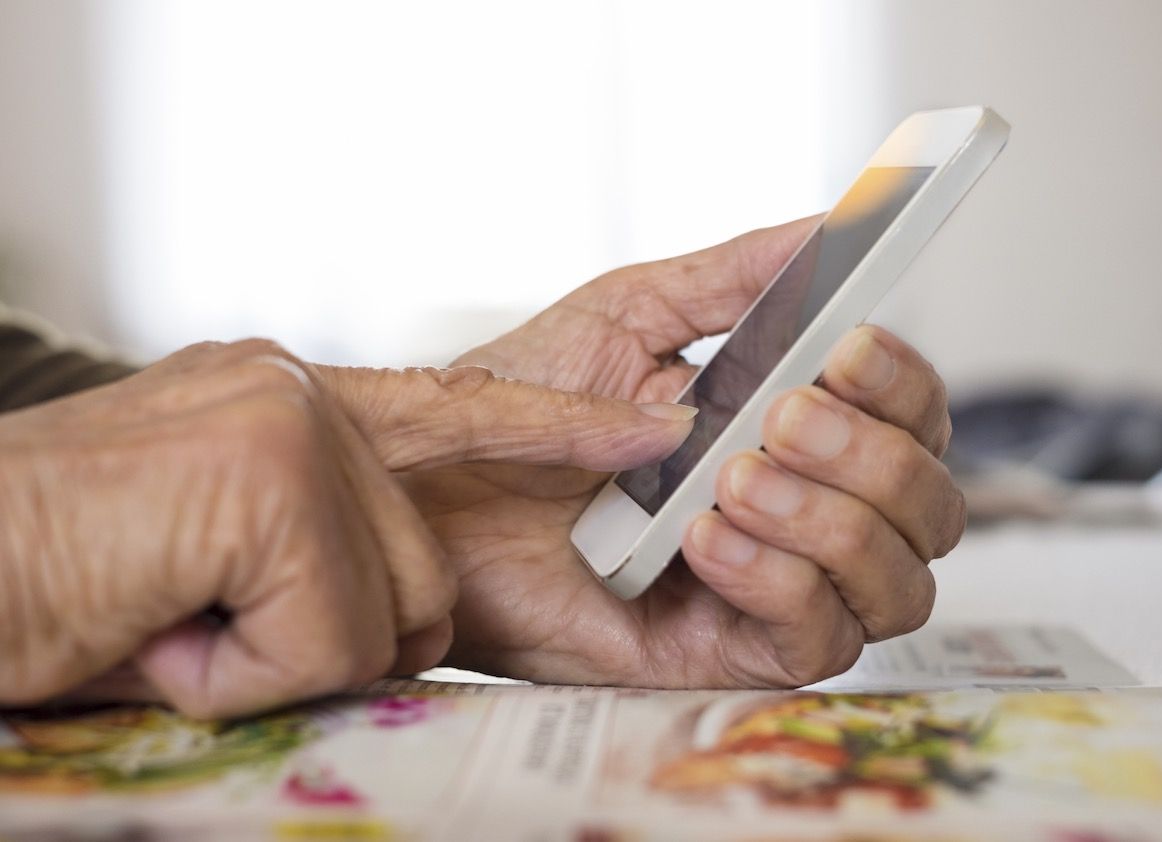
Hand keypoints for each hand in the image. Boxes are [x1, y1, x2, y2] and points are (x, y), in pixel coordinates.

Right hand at [0, 339, 693, 716]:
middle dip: (333, 631)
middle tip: (199, 623)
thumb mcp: (202, 552)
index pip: (455, 411)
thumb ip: (307, 544)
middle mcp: (295, 391)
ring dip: (277, 654)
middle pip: (425, 562)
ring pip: (388, 603)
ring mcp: (286, 421)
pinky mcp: (269, 473)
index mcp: (287, 402)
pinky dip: (245, 673)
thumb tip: (384, 605)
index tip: (653, 429)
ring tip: (168, 622)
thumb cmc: (53, 580)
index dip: (556, 430)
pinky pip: (331, 630)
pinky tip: (162, 635)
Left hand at [409, 217, 965, 686]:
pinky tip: (700, 539)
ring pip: (898, 582)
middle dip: (873, 456)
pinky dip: (777, 581)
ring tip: (731, 478)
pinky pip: (818, 638)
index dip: (903, 383)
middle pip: (930, 504)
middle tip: (781, 415)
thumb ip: (735, 276)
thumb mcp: (629, 317)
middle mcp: (809, 511)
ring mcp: (779, 587)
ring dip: (833, 521)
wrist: (437, 500)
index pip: (914, 417)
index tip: (849, 346)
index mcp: (798, 428)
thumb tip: (829, 225)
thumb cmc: (526, 409)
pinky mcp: (733, 653)